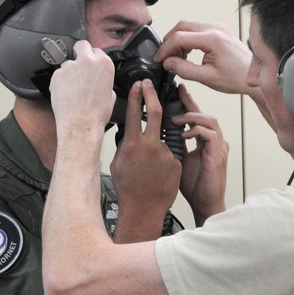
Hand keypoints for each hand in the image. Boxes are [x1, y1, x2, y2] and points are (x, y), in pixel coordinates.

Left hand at [49, 40, 115, 139]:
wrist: (80, 126)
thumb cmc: (96, 114)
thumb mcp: (111, 95)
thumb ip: (105, 81)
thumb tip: (101, 80)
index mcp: (103, 64)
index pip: (97, 50)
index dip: (94, 58)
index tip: (91, 64)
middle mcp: (86, 61)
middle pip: (81, 45)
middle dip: (80, 52)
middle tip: (80, 64)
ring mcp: (69, 67)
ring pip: (68, 62)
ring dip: (70, 71)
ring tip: (72, 88)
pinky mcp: (56, 75)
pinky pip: (58, 74)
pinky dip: (60, 81)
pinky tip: (65, 93)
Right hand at [110, 79, 180, 241]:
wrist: (144, 209)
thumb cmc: (129, 190)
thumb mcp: (117, 164)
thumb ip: (124, 145)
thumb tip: (128, 132)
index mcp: (132, 145)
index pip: (134, 113)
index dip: (136, 96)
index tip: (139, 85)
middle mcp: (150, 146)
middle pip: (155, 112)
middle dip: (152, 95)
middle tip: (150, 86)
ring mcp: (165, 153)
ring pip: (161, 138)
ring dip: (155, 145)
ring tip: (148, 165)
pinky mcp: (176, 161)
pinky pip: (169, 153)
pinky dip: (163, 158)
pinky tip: (157, 172)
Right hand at [154, 20, 253, 95]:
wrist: (253, 76)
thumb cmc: (236, 77)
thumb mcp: (207, 78)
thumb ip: (184, 69)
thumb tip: (168, 62)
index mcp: (213, 39)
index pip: (180, 37)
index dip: (165, 49)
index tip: (159, 59)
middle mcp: (216, 28)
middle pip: (182, 26)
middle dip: (170, 41)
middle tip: (166, 57)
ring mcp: (218, 27)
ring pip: (188, 26)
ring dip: (178, 40)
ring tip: (179, 58)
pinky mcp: (219, 30)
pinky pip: (197, 29)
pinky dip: (188, 39)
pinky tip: (188, 53)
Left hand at [170, 83, 228, 224]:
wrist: (204, 204)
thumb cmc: (193, 185)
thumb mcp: (178, 159)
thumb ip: (172, 144)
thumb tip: (154, 132)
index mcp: (203, 141)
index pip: (194, 116)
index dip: (186, 102)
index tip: (175, 89)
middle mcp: (213, 141)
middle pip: (204, 113)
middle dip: (189, 102)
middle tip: (176, 92)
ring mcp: (218, 147)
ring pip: (209, 120)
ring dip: (191, 116)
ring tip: (175, 118)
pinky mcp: (218, 156)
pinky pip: (210, 136)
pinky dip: (197, 131)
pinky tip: (184, 134)